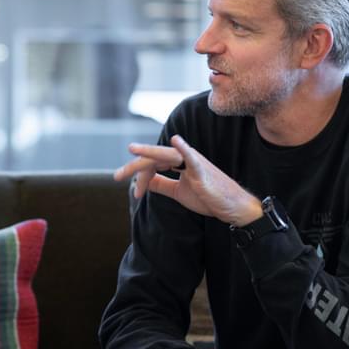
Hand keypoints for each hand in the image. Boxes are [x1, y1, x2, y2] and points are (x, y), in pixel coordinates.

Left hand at [114, 135, 261, 226]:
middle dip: (134, 166)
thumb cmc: (208, 197)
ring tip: (132, 150)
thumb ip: (162, 184)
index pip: (153, 164)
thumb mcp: (178, 192)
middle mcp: (184, 158)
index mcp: (178, 163)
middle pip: (154, 158)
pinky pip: (191, 158)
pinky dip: (183, 148)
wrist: (231, 207)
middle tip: (116, 176)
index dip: (141, 177)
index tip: (136, 193)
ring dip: (148, 154)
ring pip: (166, 155)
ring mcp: (194, 162)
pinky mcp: (202, 171)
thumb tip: (144, 181)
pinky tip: (174, 141)